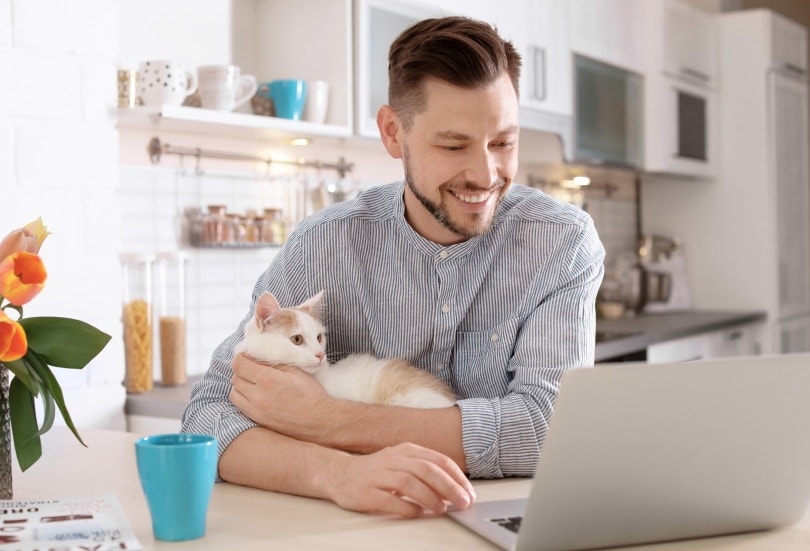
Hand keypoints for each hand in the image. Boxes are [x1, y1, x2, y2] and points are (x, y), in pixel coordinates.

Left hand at [229, 353, 331, 440]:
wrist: (319, 421)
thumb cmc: (311, 395)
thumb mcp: (295, 372)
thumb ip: (274, 364)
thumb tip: (258, 358)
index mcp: (267, 379)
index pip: (239, 365)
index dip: (240, 357)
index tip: (245, 355)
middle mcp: (257, 396)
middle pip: (235, 379)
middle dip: (241, 370)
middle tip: (250, 368)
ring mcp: (256, 411)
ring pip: (234, 394)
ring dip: (240, 386)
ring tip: (252, 383)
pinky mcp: (258, 422)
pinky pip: (241, 407)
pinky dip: (244, 399)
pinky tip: (256, 396)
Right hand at [326, 442, 475, 517]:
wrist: (339, 474)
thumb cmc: (377, 472)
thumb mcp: (402, 462)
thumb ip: (426, 471)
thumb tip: (455, 489)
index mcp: (406, 450)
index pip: (438, 460)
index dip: (457, 477)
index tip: (469, 493)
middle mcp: (393, 459)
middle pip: (427, 470)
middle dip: (449, 487)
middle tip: (463, 502)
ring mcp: (378, 475)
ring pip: (410, 482)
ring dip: (430, 497)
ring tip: (442, 509)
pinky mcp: (366, 492)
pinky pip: (390, 500)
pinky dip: (407, 508)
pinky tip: (417, 514)